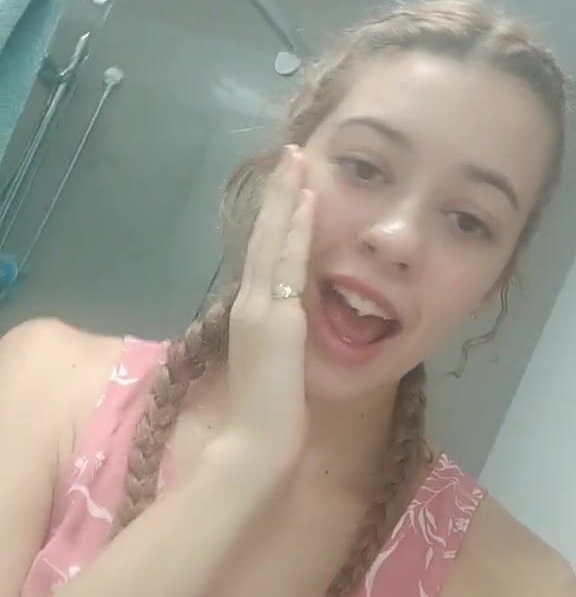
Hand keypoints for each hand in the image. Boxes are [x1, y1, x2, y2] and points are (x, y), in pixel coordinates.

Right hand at [226, 144, 313, 480]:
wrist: (256, 443)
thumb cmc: (268, 415)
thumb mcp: (277, 364)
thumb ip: (283, 338)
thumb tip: (297, 321)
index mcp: (251, 313)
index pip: (264, 254)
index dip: (276, 217)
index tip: (289, 185)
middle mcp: (250, 302)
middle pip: (264, 235)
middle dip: (277, 193)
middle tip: (290, 153)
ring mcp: (259, 307)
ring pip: (272, 239)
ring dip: (285, 198)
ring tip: (296, 160)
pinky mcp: (275, 317)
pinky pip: (288, 263)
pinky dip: (295, 229)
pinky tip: (307, 200)